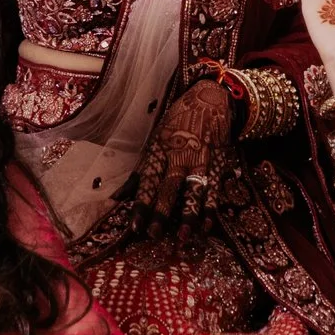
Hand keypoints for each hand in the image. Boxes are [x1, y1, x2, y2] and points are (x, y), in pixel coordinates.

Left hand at [132, 78, 231, 234]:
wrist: (209, 99)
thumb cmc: (177, 122)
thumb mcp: (154, 141)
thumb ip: (139, 172)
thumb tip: (116, 197)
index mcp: (159, 151)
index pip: (147, 182)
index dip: (141, 205)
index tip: (134, 227)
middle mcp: (178, 157)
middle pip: (168, 188)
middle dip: (161, 212)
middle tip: (154, 235)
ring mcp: (199, 160)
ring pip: (193, 191)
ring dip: (188, 214)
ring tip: (183, 235)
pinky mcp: (217, 163)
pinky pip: (214, 189)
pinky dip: (211, 208)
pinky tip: (207, 225)